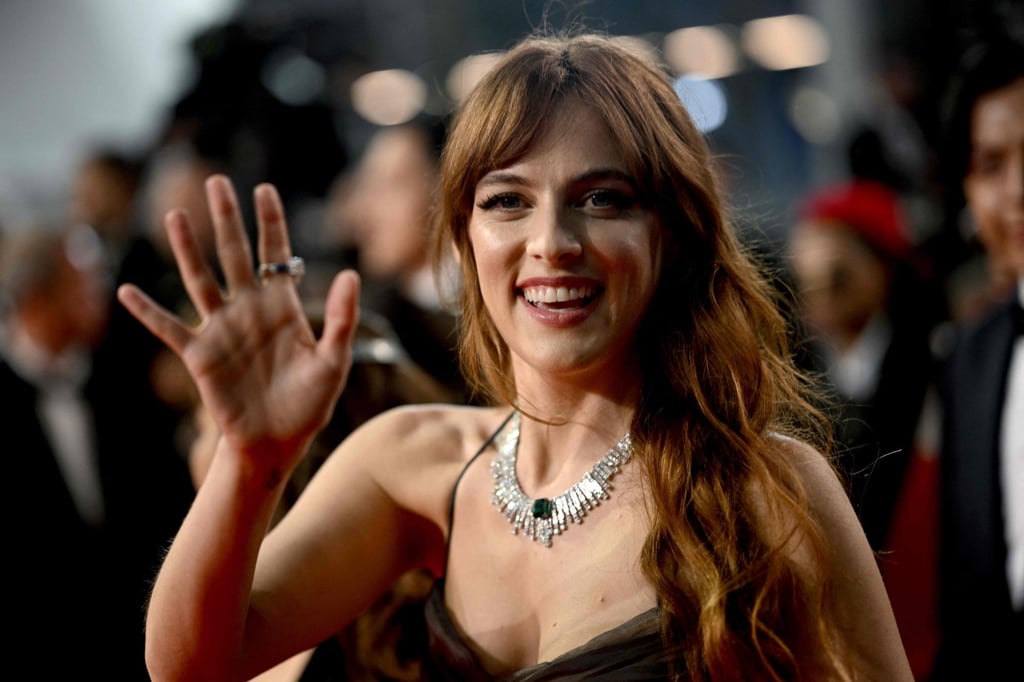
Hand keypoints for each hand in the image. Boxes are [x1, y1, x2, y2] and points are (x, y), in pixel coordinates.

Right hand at [118, 175, 359, 472]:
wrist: (278, 442)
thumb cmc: (310, 403)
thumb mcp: (334, 360)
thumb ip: (341, 318)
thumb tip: (350, 273)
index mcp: (282, 307)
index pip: (275, 254)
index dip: (270, 222)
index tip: (264, 188)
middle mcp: (248, 310)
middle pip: (234, 255)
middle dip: (227, 219)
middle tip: (217, 181)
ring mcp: (221, 329)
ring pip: (200, 279)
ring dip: (187, 249)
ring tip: (175, 215)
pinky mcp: (200, 355)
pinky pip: (169, 328)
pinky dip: (147, 311)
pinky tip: (126, 291)